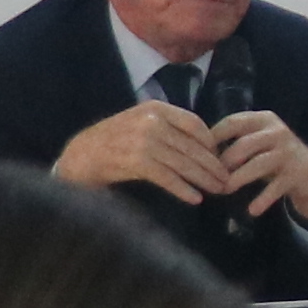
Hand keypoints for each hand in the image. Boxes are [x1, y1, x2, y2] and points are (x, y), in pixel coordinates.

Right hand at [58, 101, 231, 206]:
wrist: (80, 155)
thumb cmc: (112, 141)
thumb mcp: (140, 123)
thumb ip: (167, 128)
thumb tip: (202, 145)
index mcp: (155, 109)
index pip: (195, 124)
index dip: (211, 143)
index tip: (220, 158)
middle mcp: (152, 122)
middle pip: (193, 146)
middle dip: (213, 165)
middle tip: (228, 180)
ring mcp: (145, 141)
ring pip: (184, 163)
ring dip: (204, 179)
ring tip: (218, 191)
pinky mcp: (137, 162)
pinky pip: (168, 177)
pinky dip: (184, 189)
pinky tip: (195, 199)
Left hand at [207, 110, 307, 226]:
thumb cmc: (274, 156)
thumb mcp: (257, 142)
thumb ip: (235, 142)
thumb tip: (199, 152)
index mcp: (263, 119)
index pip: (232, 122)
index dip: (213, 137)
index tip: (198, 153)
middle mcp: (277, 132)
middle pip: (244, 145)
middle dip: (224, 163)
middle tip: (210, 178)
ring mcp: (288, 152)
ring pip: (258, 164)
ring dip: (238, 178)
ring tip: (224, 191)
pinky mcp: (297, 173)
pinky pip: (276, 187)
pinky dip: (263, 199)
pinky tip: (252, 211)